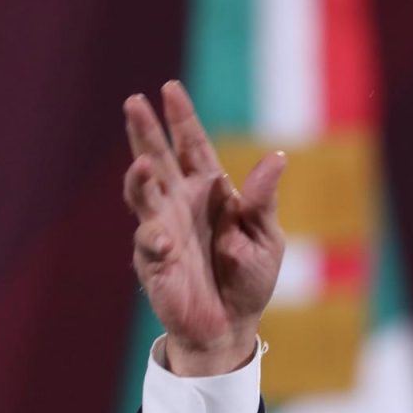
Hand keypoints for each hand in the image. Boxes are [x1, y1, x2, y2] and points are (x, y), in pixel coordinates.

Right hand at [123, 81, 285, 375]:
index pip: (192, 146)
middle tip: (134, 102)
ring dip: (139, 179)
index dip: (181, 119)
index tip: (170, 88)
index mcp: (209, 191)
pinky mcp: (154, 262)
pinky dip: (155, 239)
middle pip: (158, 159)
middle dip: (145, 132)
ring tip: (142, 165)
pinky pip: (149, 244)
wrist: (233, 324)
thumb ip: (264, 199)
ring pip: (142, 195)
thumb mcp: (266, 237)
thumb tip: (278, 157)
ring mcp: (162, 229)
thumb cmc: (249, 278)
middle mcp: (180, 203)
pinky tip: (164, 239)